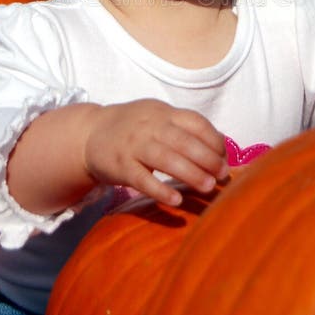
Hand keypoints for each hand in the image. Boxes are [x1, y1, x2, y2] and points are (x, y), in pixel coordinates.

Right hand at [82, 99, 228, 206]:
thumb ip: (185, 128)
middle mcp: (149, 126)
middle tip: (222, 175)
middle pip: (183, 141)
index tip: (224, 158)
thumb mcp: (157, 118)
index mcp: (163, 113)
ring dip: (190, 173)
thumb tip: (222, 144)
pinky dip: (160, 190)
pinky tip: (176, 201)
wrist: (89, 134)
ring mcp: (133, 145)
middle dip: (207, 158)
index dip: (214, 140)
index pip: (195, 122)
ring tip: (208, 188)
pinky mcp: (120, 166)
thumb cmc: (133, 128)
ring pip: (165, 158)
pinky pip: (142, 179)